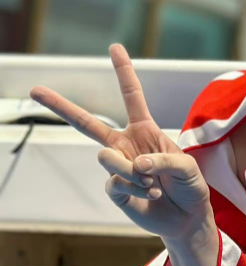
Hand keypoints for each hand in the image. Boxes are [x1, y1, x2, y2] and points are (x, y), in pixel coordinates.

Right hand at [30, 43, 212, 240]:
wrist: (187, 218)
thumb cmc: (190, 187)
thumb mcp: (187, 167)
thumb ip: (164, 160)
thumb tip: (136, 163)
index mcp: (145, 130)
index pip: (131, 97)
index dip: (124, 72)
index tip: (114, 47)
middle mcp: (126, 145)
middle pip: (88, 123)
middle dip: (61, 106)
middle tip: (35, 90)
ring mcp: (117, 167)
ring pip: (108, 158)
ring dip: (132, 171)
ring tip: (152, 182)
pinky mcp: (114, 190)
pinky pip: (115, 183)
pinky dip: (136, 188)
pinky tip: (149, 194)